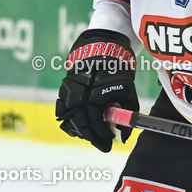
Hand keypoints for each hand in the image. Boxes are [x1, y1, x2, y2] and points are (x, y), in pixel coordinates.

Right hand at [55, 29, 137, 152]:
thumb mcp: (128, 89)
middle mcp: (81, 94)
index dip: (102, 135)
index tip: (109, 142)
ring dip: (80, 131)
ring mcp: (70, 92)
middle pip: (81, 123)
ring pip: (70, 119)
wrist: (101, 47)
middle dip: (92, 137)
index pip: (95, 122)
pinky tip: (77, 129)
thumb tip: (125, 136)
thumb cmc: (118, 69)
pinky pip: (62, 110)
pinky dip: (68, 121)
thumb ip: (127, 112)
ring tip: (90, 137)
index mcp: (97, 94)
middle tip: (102, 145)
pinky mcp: (64, 89)